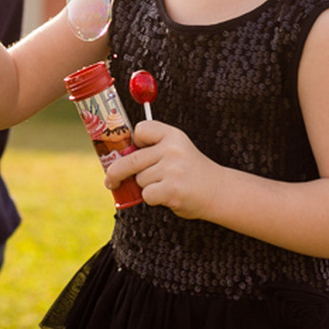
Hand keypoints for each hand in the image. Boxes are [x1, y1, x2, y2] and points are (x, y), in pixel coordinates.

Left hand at [104, 121, 220, 219]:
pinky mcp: (172, 189)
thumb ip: (153, 150)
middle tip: (110, 181)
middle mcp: (172, 149)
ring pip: (139, 179)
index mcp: (173, 135)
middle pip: (130, 159)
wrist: (218, 191)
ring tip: (165, 185)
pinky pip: (146, 194)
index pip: (141, 129)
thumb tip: (116, 160)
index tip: (133, 150)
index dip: (133, 141)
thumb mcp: (177, 151)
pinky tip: (167, 196)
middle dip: (115, 172)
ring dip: (145, 187)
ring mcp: (172, 169)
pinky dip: (152, 199)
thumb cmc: (191, 173)